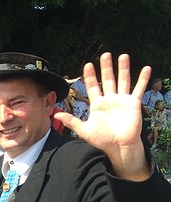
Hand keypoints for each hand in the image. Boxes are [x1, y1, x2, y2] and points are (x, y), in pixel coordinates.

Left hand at [55, 53, 150, 180]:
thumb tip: (56, 114)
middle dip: (106, 67)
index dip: (90, 76)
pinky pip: (138, 89)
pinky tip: (146, 68)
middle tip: (105, 54)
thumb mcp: (84, 130)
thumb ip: (71, 121)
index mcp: (97, 104)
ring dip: (123, 68)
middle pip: (107, 79)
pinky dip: (143, 79)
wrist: (119, 146)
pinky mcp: (133, 103)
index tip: (87, 65)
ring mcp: (122, 100)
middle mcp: (110, 99)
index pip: (93, 86)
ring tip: (122, 55)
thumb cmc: (102, 139)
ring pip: (123, 80)